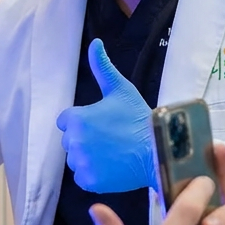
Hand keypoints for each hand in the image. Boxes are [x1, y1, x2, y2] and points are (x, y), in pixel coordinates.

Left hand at [57, 39, 154, 193]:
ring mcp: (81, 163)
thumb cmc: (140, 118)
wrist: (158, 149)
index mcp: (77, 118)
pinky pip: (83, 177)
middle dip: (85, 140)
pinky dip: (94, 175)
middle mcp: (74, 142)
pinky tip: (112, 166)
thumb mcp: (121, 89)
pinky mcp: (89, 181)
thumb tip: (95, 43)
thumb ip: (102, 67)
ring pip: (76, 160)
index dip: (84, 122)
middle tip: (110, 139)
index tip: (102, 125)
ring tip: (112, 153)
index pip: (66, 122)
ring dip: (89, 158)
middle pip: (70, 142)